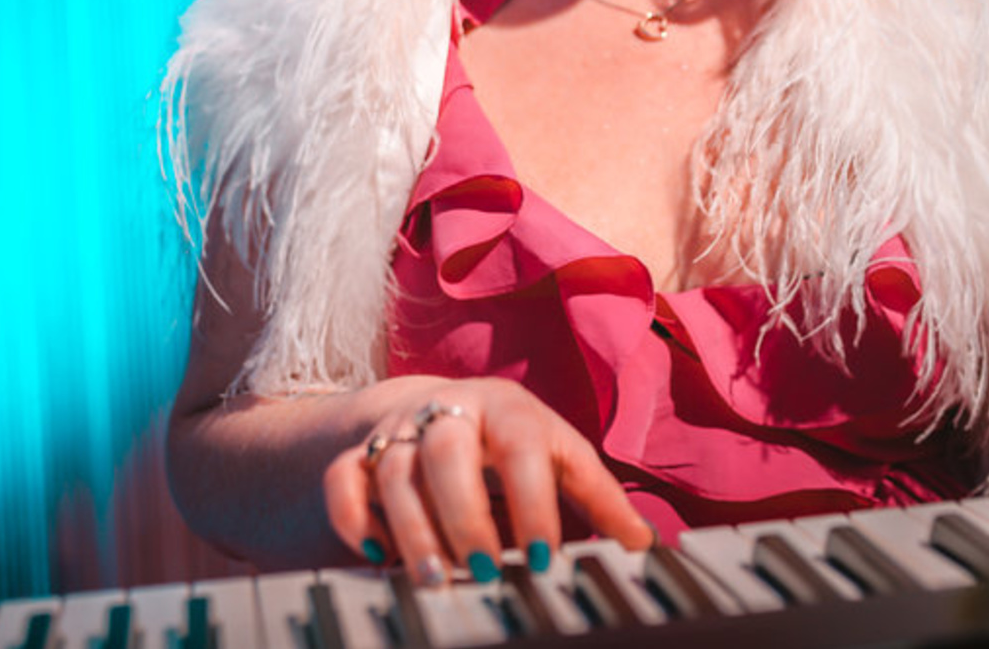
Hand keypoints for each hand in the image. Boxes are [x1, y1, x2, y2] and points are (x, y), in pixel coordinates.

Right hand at [322, 377, 652, 585]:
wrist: (438, 407)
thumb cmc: (514, 443)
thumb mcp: (560, 458)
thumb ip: (597, 500)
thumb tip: (644, 545)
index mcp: (509, 410)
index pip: (523, 447)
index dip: (534, 502)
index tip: (545, 560)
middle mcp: (451, 412)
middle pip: (447, 451)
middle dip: (465, 515)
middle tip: (484, 572)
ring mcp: (400, 430)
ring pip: (395, 470)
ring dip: (413, 529)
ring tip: (435, 581)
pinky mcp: (360, 453)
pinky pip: (344, 479)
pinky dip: (353, 516)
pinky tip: (375, 555)